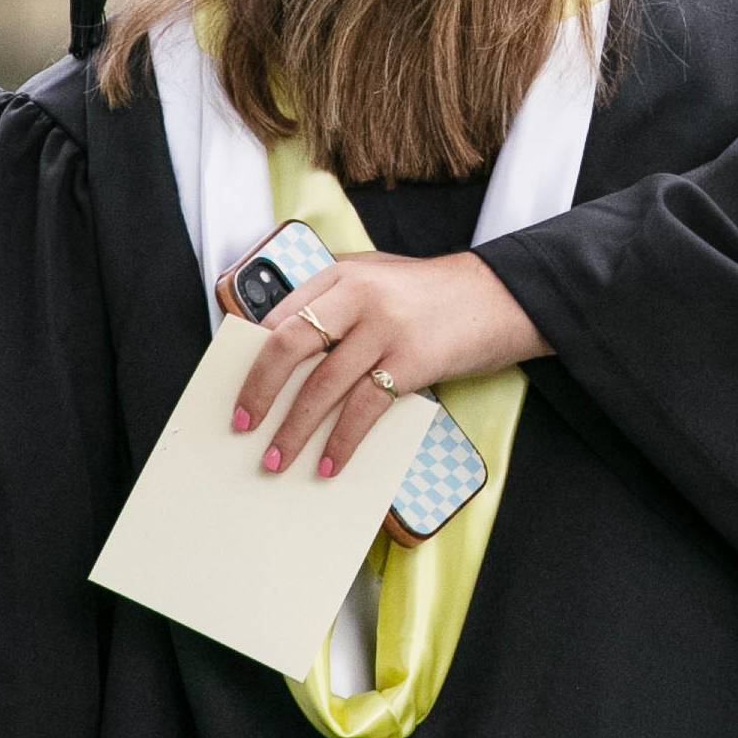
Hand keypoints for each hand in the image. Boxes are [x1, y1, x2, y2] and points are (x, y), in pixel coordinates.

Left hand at [231, 249, 548, 480]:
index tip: (236, 391)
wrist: (501, 297)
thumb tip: (278, 346)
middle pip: (290, 346)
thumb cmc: (433, 294)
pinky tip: (329, 464)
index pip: (280, 316)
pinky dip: (342, 441)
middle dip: (259, 392)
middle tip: (243, 425)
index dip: (251, 359)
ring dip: (293, 430)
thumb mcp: (379, 277)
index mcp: (344, 273)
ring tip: (275, 460)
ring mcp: (386, 327)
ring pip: (322, 386)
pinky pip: (363, 408)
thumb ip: (335, 299)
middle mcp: (360, 294)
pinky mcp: (412, 359)